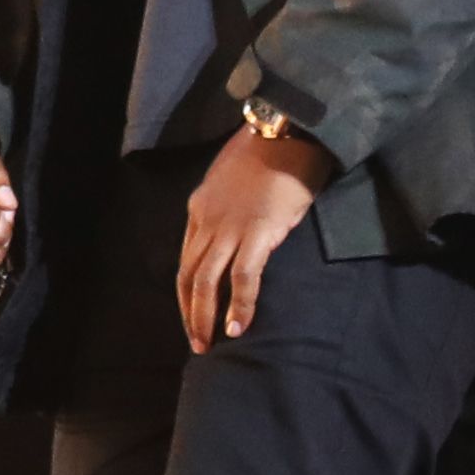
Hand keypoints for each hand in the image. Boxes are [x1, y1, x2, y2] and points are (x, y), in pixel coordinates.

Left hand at [176, 117, 327, 349]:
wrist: (288, 130)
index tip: (192, 312)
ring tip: (209, 343)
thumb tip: (233, 226)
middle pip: (188, 275)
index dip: (187, 290)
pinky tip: (238, 328)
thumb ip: (226, 205)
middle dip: (189, 312)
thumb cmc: (267, 151)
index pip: (186, 257)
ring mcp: (230, 227)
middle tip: (196, 341)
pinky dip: (239, 306)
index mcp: (199, 207)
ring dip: (204, 317)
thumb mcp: (232, 179)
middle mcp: (207, 220)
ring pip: (206, 281)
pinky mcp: (258, 232)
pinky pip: (243, 278)